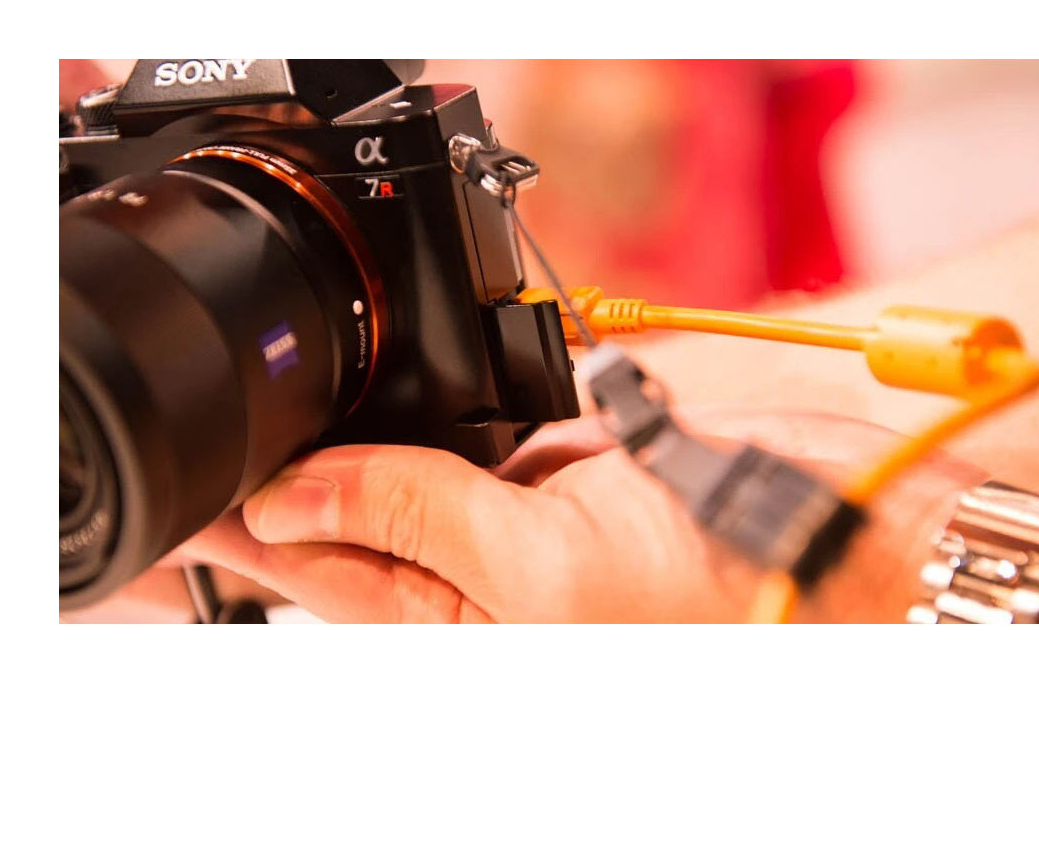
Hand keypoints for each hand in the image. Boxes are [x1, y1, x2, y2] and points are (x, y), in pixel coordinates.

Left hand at [180, 410, 987, 622]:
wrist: (838, 532)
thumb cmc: (709, 589)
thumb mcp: (536, 567)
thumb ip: (414, 516)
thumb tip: (300, 491)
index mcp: (466, 636)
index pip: (327, 580)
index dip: (256, 533)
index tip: (199, 491)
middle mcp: (489, 592)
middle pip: (362, 531)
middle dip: (299, 486)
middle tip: (234, 439)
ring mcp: (530, 533)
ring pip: (419, 481)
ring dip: (368, 446)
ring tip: (301, 411)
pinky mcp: (572, 482)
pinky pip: (487, 449)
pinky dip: (450, 422)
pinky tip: (411, 403)